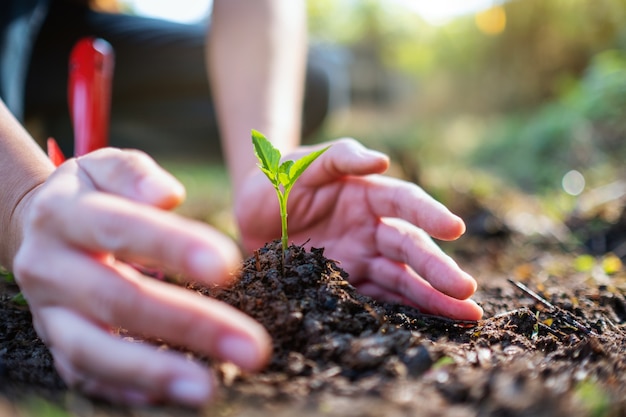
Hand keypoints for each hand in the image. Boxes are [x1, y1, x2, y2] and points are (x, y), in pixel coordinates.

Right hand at [12, 148, 270, 405]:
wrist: (38, 231)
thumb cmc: (91, 196)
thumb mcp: (106, 167)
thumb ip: (136, 174)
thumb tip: (170, 195)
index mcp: (64, 216)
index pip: (121, 229)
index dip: (173, 247)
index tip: (230, 267)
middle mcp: (50, 268)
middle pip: (118, 299)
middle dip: (188, 324)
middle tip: (252, 348)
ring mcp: (49, 315)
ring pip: (94, 351)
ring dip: (155, 372)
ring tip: (209, 389)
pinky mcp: (58, 347)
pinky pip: (87, 376)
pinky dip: (128, 389)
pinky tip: (174, 396)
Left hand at [236, 138, 482, 320]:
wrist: (249, 214)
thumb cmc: (276, 181)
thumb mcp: (299, 164)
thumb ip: (337, 157)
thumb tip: (381, 158)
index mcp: (366, 193)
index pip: (404, 202)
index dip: (429, 214)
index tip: (454, 228)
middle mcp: (370, 228)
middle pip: (409, 248)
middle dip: (438, 268)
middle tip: (466, 291)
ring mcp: (360, 258)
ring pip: (400, 279)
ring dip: (431, 298)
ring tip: (464, 317)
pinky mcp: (344, 283)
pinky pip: (375, 300)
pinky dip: (399, 314)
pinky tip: (424, 329)